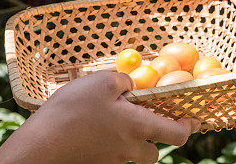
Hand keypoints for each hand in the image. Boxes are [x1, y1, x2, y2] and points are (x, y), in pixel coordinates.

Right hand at [0, 71, 199, 163]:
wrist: (39, 146)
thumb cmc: (73, 110)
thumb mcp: (103, 81)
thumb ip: (126, 81)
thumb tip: (133, 85)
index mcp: (139, 128)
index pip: (177, 135)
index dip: (190, 127)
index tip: (195, 119)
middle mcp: (129, 150)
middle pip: (154, 151)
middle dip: (155, 137)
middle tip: (145, 118)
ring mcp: (111, 161)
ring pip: (131, 155)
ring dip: (131, 141)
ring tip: (114, 119)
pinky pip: (110, 155)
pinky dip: (109, 143)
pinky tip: (92, 127)